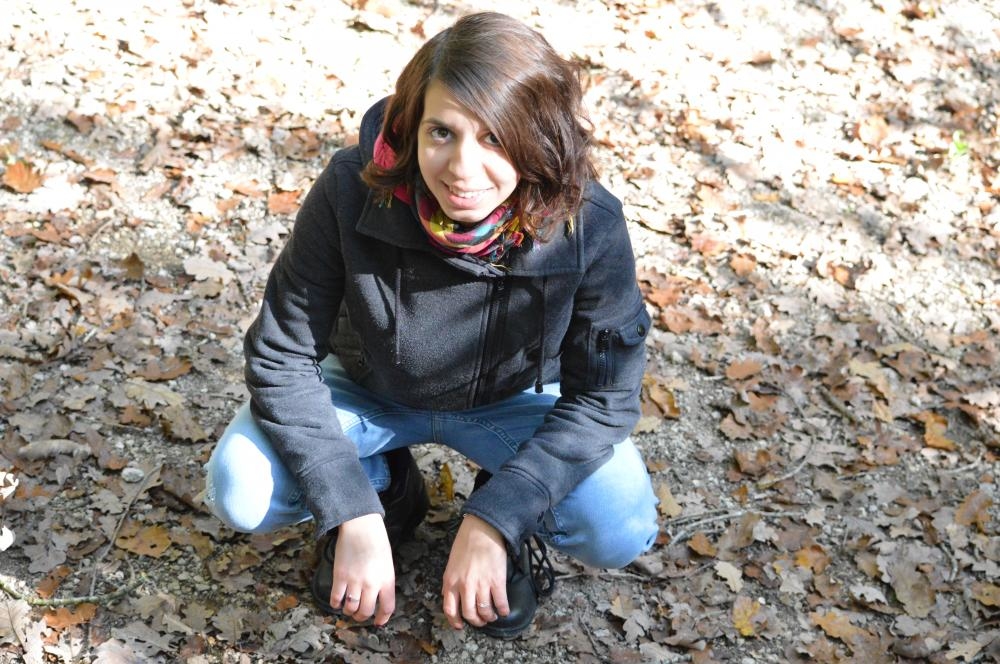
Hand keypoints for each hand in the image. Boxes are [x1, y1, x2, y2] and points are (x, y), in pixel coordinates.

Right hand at [328, 513, 395, 625]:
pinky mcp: (340, 576)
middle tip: (359, 615)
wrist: (360, 525)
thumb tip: (377, 598)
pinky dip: (336, 604)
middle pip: (366, 611)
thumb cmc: (376, 541)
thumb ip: (384, 581)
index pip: (387, 607)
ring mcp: (355, 580)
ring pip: (351, 608)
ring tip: (348, 609)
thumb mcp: (387, 563)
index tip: (378, 622)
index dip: (382, 619)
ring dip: (349, 612)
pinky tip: (337, 602)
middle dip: (362, 617)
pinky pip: (336, 598)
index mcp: (387, 579)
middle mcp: (372, 583)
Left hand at [441, 514, 509, 628]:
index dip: (455, 621)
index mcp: (450, 581)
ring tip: (492, 615)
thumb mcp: (451, 564)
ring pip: (484, 611)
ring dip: (489, 617)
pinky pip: (500, 602)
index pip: (450, 609)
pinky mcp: (496, 581)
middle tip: (481, 620)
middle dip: (476, 621)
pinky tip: (504, 610)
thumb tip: (448, 595)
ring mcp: (481, 584)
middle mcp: (464, 586)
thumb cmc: (466, 543)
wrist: (482, 529)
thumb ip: (450, 581)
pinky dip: (503, 610)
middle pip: (469, 614)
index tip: (460, 625)